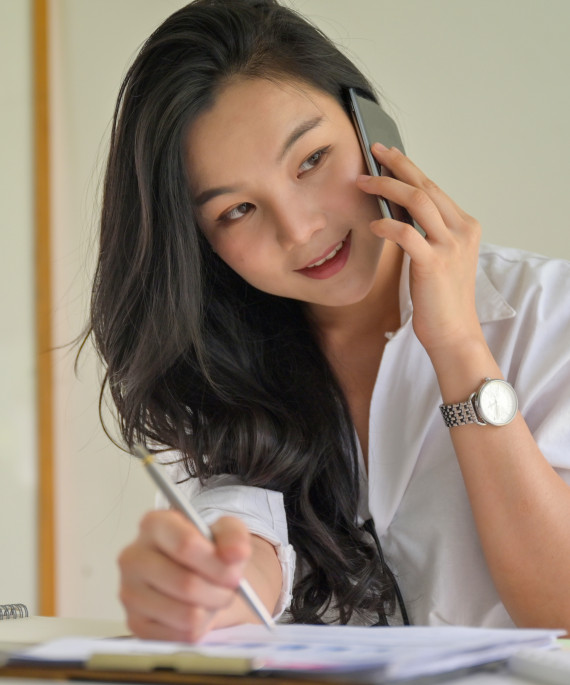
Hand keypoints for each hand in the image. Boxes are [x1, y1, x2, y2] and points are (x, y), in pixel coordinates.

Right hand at [118, 510, 250, 641]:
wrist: (196, 574)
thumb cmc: (207, 549)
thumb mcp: (225, 531)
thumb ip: (234, 536)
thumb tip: (237, 552)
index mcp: (154, 524)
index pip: (185, 545)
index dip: (217, 563)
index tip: (233, 570)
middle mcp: (133, 557)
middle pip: (187, 584)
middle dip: (219, 591)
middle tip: (230, 587)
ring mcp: (130, 592)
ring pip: (186, 614)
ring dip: (212, 609)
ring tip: (214, 596)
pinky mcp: (136, 624)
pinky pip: (180, 635)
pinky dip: (200, 627)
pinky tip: (197, 610)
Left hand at [356, 144, 483, 361]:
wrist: (454, 333)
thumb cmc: (440, 299)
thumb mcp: (437, 258)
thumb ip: (425, 233)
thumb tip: (396, 211)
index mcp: (465, 226)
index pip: (433, 188)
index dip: (409, 169)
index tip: (388, 156)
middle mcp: (462, 231)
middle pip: (426, 185)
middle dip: (397, 165)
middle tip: (372, 152)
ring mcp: (451, 246)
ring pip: (418, 201)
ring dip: (387, 187)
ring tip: (363, 183)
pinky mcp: (434, 263)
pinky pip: (406, 234)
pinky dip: (387, 224)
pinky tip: (372, 224)